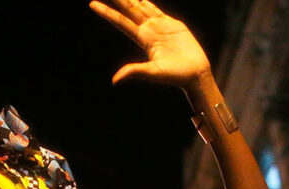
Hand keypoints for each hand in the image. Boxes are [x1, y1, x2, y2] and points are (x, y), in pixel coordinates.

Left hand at [89, 0, 211, 87]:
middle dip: (118, 0)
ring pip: (142, 7)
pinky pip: (157, 10)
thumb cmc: (175, 76)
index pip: (120, 22)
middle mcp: (149, 31)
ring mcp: (160, 27)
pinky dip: (148, 3)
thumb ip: (134, 71)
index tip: (92, 4)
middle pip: (129, 10)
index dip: (107, 13)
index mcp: (143, 39)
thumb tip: (115, 80)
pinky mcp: (173, 25)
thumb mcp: (153, 73)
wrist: (196, 73)